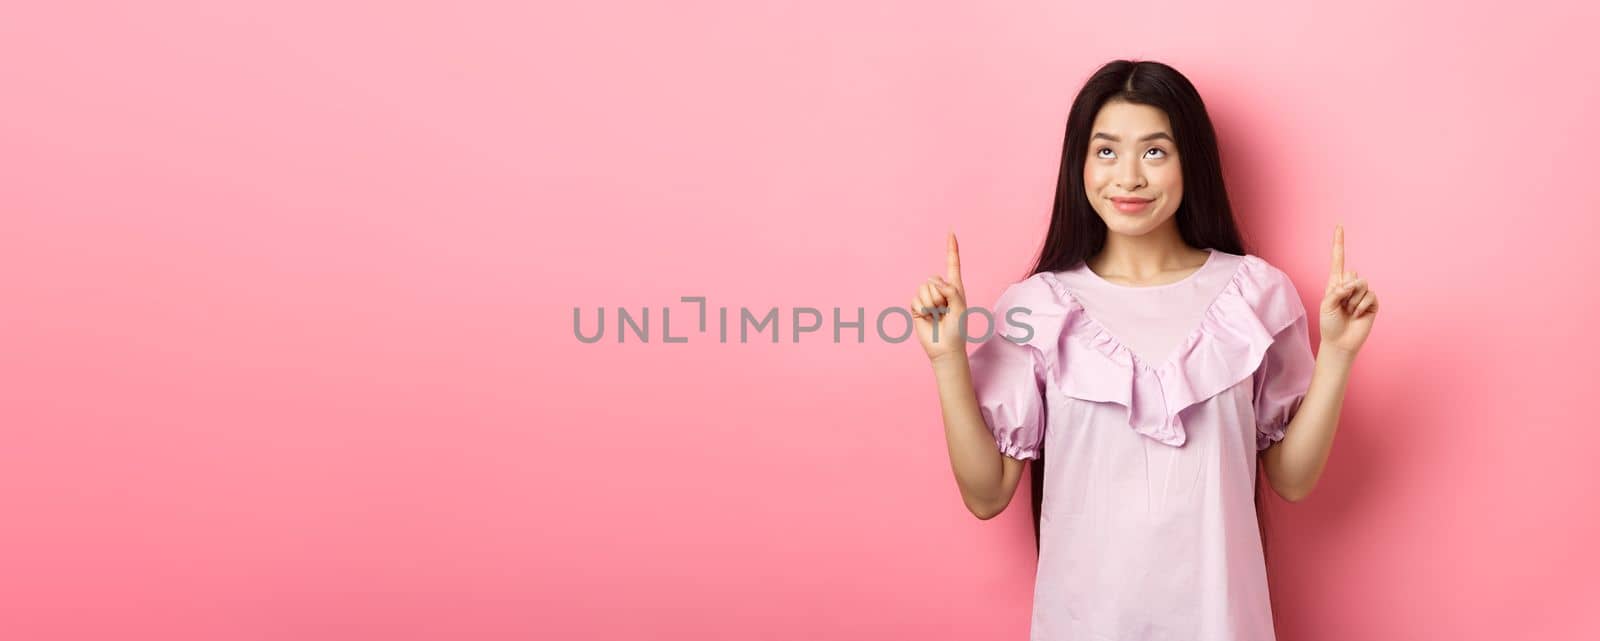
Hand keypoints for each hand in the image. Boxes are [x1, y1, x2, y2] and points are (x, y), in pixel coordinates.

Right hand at [912, 231, 968, 362]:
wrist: (945, 347)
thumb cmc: (957, 329)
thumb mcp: (960, 306)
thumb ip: (950, 289)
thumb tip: (932, 281)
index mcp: (955, 287)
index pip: (952, 264)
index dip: (951, 248)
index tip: (951, 232)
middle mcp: (941, 289)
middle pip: (933, 279)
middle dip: (939, 296)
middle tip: (945, 311)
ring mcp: (928, 297)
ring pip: (923, 289)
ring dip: (931, 304)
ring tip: (937, 315)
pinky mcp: (917, 306)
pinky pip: (915, 299)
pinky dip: (922, 309)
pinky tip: (927, 318)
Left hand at [1319, 224, 1378, 358]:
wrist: (1340, 342)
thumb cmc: (1329, 323)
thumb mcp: (1326, 304)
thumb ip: (1338, 290)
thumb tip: (1355, 282)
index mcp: (1335, 283)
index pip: (1338, 259)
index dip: (1339, 243)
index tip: (1339, 226)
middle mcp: (1349, 285)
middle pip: (1353, 275)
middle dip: (1346, 291)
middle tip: (1341, 306)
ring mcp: (1362, 293)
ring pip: (1362, 284)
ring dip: (1353, 300)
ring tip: (1349, 311)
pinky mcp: (1372, 302)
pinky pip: (1370, 295)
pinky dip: (1361, 306)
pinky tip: (1357, 315)